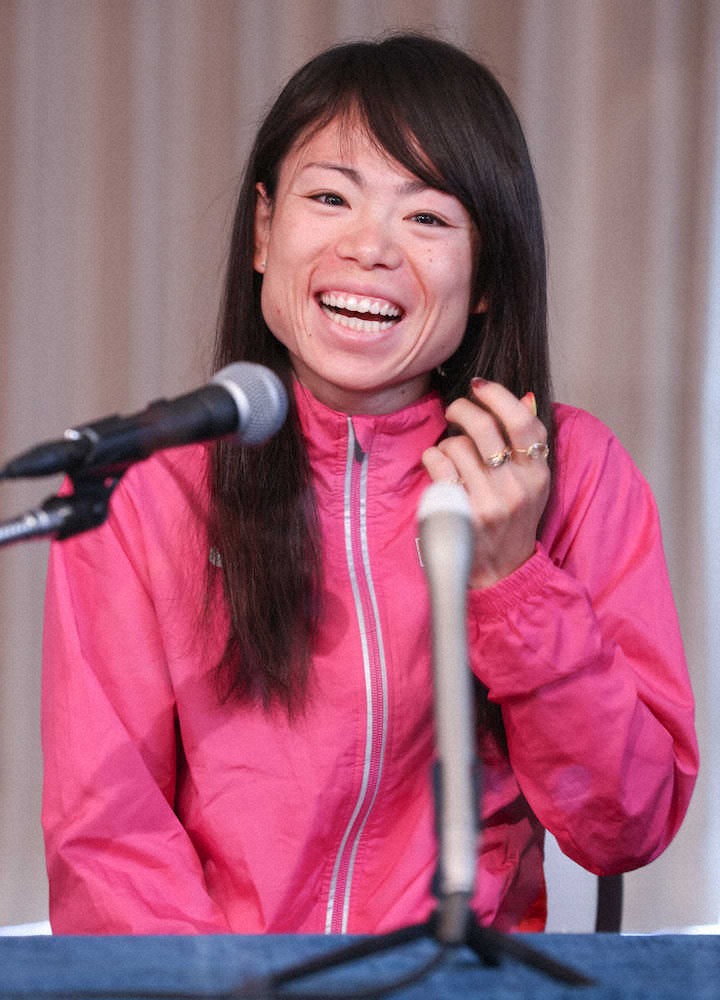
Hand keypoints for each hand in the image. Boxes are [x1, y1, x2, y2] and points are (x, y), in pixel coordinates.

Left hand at [422, 381, 550, 588]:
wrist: (501, 571)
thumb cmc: (512, 520)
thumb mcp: (532, 484)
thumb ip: (528, 444)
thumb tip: (523, 396)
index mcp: (538, 474)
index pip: (524, 422)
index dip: (498, 395)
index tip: (479, 385)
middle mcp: (517, 487)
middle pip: (485, 426)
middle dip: (462, 409)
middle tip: (454, 410)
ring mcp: (490, 502)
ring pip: (457, 445)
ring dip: (447, 444)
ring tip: (451, 457)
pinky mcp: (463, 515)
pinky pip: (439, 465)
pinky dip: (432, 458)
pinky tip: (437, 467)